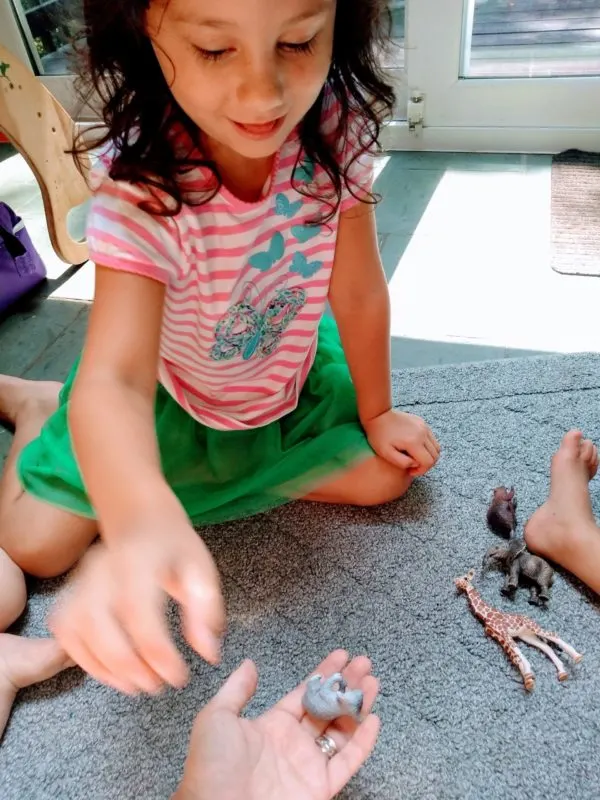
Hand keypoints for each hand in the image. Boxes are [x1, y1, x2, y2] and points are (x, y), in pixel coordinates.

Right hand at [48, 517, 224, 695]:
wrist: (140, 521)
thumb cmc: (173, 549)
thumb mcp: (201, 570)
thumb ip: (206, 611)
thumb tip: (209, 654)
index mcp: (138, 559)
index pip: (138, 610)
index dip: (157, 651)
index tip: (179, 676)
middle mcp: (101, 569)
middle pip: (99, 624)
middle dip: (128, 665)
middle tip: (157, 685)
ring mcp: (78, 582)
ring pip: (75, 632)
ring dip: (106, 668)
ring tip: (138, 685)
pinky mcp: (66, 597)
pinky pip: (65, 636)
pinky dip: (87, 661)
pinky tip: (115, 673)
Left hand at [174, 650, 379, 799]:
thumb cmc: (212, 767)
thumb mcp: (216, 718)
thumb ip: (237, 690)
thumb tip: (250, 664)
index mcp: (272, 726)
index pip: (305, 694)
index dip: (324, 674)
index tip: (342, 656)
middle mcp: (294, 744)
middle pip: (328, 708)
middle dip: (346, 684)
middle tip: (364, 663)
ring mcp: (308, 765)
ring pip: (342, 731)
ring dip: (358, 706)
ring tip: (373, 682)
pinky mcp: (320, 787)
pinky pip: (347, 762)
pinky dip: (363, 743)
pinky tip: (373, 720)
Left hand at [363, 409, 439, 476]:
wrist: (378, 415)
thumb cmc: (379, 436)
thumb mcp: (385, 453)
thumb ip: (402, 462)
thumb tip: (415, 464)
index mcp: (413, 442)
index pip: (428, 462)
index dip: (421, 470)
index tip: (410, 470)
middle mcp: (422, 433)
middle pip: (435, 456)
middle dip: (426, 465)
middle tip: (412, 465)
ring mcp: (424, 426)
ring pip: (436, 447)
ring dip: (428, 455)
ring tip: (414, 457)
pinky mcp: (422, 423)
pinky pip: (431, 438)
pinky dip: (427, 446)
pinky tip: (414, 447)